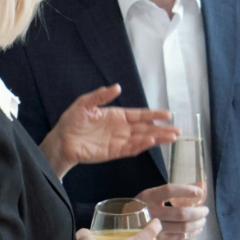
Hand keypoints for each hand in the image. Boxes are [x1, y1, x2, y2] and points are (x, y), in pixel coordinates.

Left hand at [42, 85, 177, 178]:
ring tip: (172, 138)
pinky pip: (131, 149)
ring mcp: (118, 141)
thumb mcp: (85, 103)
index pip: (140, 115)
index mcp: (117, 116)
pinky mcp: (113, 152)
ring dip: (157, 138)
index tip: (168, 114)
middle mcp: (121, 129)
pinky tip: (152, 142)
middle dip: (162, 129)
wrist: (61, 140)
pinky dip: (142, 145)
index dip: (154, 115)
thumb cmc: (71, 121)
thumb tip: (117, 87)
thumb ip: (101, 95)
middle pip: (146, 128)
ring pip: (142, 140)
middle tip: (178, 130)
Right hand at [137, 182, 207, 239]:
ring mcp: (154, 229)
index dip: (186, 191)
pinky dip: (192, 234)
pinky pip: (179, 238)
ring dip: (197, 224)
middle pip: (181, 213)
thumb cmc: (141, 208)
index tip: (200, 193)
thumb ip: (173, 192)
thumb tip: (200, 186)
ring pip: (183, 228)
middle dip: (198, 212)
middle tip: (205, 210)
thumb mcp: (151, 195)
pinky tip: (196, 230)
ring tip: (202, 220)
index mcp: (148, 197)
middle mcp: (151, 212)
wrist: (123, 226)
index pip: (169, 190)